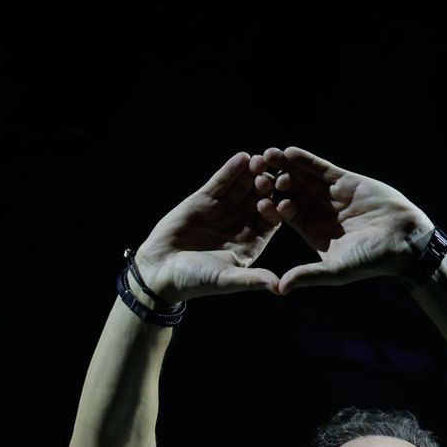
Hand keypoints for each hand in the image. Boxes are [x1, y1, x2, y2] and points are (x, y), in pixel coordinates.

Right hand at [134, 152, 285, 301]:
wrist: (160, 270)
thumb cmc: (195, 280)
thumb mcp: (226, 279)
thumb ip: (251, 280)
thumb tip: (279, 288)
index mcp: (253, 241)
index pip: (272, 220)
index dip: (279, 210)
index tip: (286, 201)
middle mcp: (242, 222)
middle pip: (261, 199)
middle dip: (268, 187)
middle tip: (276, 175)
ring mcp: (224, 208)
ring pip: (243, 186)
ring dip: (252, 173)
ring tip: (260, 160)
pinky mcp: (205, 198)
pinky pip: (221, 181)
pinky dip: (231, 170)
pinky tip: (241, 158)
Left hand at [259, 147, 431, 293]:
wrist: (403, 239)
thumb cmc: (372, 259)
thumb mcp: (336, 270)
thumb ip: (308, 275)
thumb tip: (280, 289)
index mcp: (311, 231)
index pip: (285, 216)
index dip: (271, 208)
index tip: (258, 201)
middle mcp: (317, 211)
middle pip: (288, 193)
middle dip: (273, 184)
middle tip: (256, 174)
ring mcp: (329, 194)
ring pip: (301, 177)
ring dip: (284, 167)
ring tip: (268, 155)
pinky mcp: (342, 180)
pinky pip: (319, 168)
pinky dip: (305, 160)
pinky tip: (289, 152)